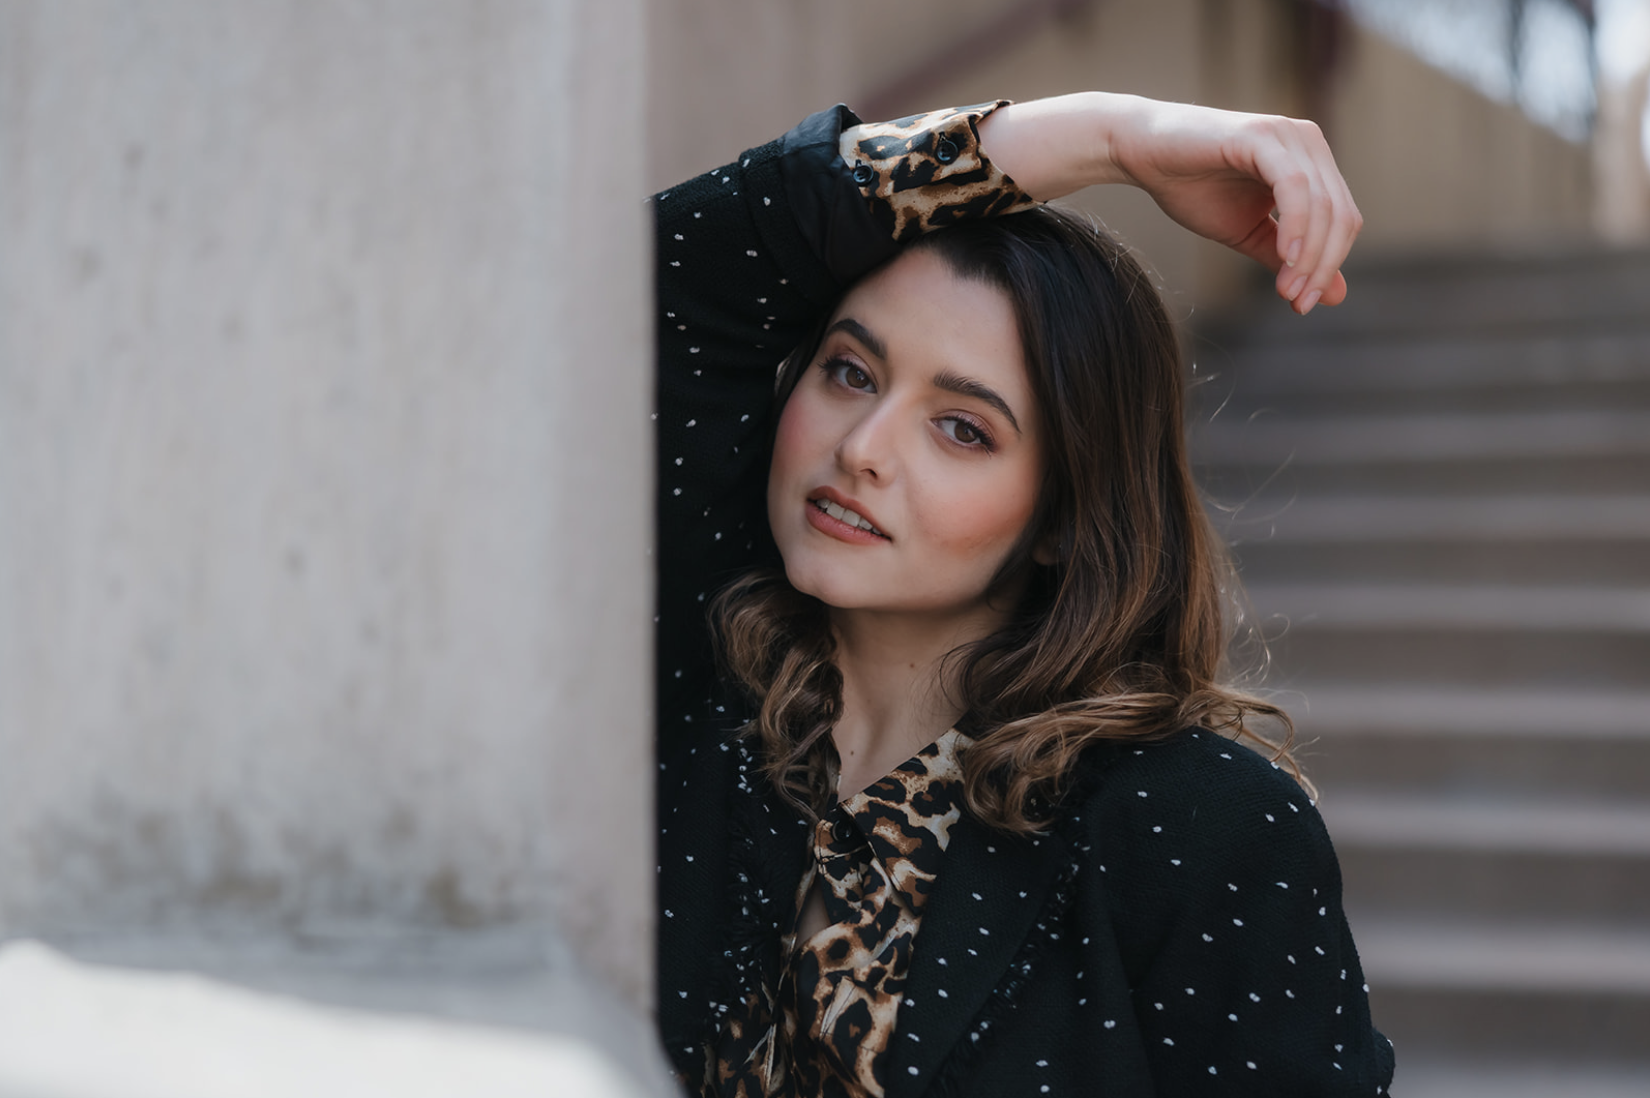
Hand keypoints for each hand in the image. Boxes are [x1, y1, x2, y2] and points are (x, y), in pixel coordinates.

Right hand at [978, 93, 1361, 314]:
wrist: (1141, 154)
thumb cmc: (1191, 187)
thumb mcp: (1246, 232)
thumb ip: (1287, 258)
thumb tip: (1334, 296)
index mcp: (1312, 164)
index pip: (1342, 221)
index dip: (1328, 267)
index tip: (1302, 304)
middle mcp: (1309, 144)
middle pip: (1340, 215)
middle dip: (1321, 266)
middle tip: (1297, 303)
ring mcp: (1288, 136)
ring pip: (1322, 205)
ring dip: (1309, 255)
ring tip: (1287, 289)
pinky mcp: (1262, 136)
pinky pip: (1294, 188)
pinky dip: (1296, 226)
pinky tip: (1285, 257)